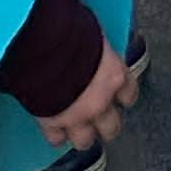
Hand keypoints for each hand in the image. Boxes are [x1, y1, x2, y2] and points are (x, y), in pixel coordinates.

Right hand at [34, 39, 133, 155]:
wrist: (41, 45)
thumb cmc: (66, 29)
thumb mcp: (91, 31)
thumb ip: (96, 46)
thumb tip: (91, 37)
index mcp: (113, 75)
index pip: (129, 93)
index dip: (124, 95)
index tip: (120, 95)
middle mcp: (99, 101)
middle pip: (112, 127)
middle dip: (105, 124)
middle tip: (99, 118)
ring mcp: (76, 116)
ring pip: (85, 141)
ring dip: (81, 133)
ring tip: (76, 127)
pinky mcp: (51, 123)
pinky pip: (57, 139)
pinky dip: (55, 134)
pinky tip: (53, 127)